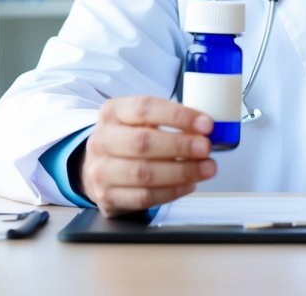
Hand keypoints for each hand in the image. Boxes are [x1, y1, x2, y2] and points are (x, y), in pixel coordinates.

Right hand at [78, 95, 216, 216]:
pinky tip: (189, 184)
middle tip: (206, 148)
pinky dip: (172, 191)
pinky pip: (144, 197)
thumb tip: (206, 129)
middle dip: (181, 145)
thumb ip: (171, 122)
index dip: (178, 116)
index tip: (205, 124)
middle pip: (143, 142)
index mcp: (113, 112)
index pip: (145, 108)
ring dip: (182, 171)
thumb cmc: (129, 140)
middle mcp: (102, 140)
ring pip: (144, 173)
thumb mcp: (142, 121)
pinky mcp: (108, 197)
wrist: (98, 169)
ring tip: (206, 168)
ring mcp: (101, 171)